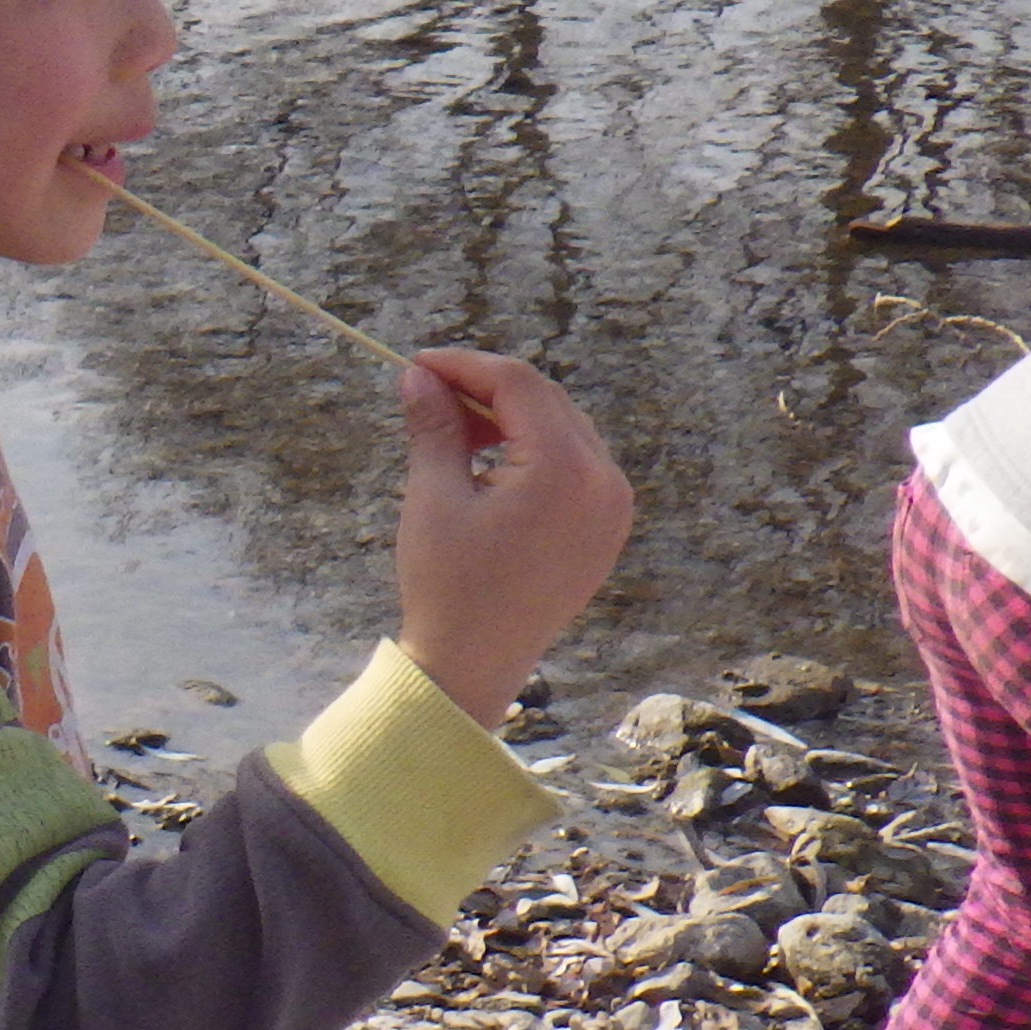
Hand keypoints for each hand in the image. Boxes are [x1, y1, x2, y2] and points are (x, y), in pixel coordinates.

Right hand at [389, 347, 633, 729]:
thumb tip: (417, 377)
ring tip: (453, 430)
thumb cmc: (448, 587)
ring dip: (510, 417)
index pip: (518, 384)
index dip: (464, 365)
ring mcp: (613, 505)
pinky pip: (576, 462)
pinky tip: (488, 461)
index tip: (416, 364)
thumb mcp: (433, 498)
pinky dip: (534, 448)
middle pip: (546, 399)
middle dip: (486, 388)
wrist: (475, 665)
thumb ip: (433, 428)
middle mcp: (604, 480)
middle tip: (427, 392)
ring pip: (564, 426)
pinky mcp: (607, 526)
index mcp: (564, 470)